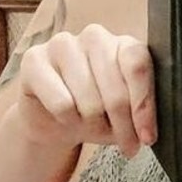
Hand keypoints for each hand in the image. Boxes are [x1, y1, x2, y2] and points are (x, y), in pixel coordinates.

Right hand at [15, 25, 155, 159]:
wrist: (53, 120)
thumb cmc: (96, 114)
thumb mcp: (126, 117)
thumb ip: (139, 116)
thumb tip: (146, 132)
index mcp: (123, 44)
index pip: (138, 65)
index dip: (144, 105)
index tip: (147, 136)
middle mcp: (95, 37)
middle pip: (116, 89)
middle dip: (122, 126)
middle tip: (124, 145)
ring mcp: (63, 44)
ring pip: (89, 100)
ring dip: (93, 126)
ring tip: (91, 128)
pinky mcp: (34, 59)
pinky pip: (61, 103)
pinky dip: (67, 120)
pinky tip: (66, 118)